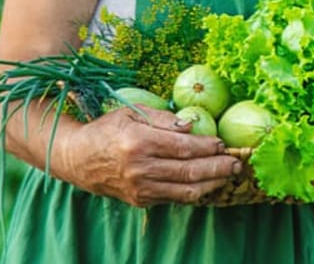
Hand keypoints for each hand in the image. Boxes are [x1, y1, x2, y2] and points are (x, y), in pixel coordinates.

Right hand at [51, 104, 242, 206]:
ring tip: (228, 175)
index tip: (223, 144)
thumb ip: (163, 118)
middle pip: (190, 171)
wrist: (77, 158)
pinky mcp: (141, 200)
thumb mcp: (131, 113)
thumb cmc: (108, 130)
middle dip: (218, 168)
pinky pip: (175, 198)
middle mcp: (140, 168)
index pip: (184, 147)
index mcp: (139, 142)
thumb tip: (192, 125)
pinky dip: (194, 191)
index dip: (207, 147)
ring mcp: (140, 188)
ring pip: (186, 191)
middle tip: (236, 163)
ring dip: (212, 184)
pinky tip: (207, 183)